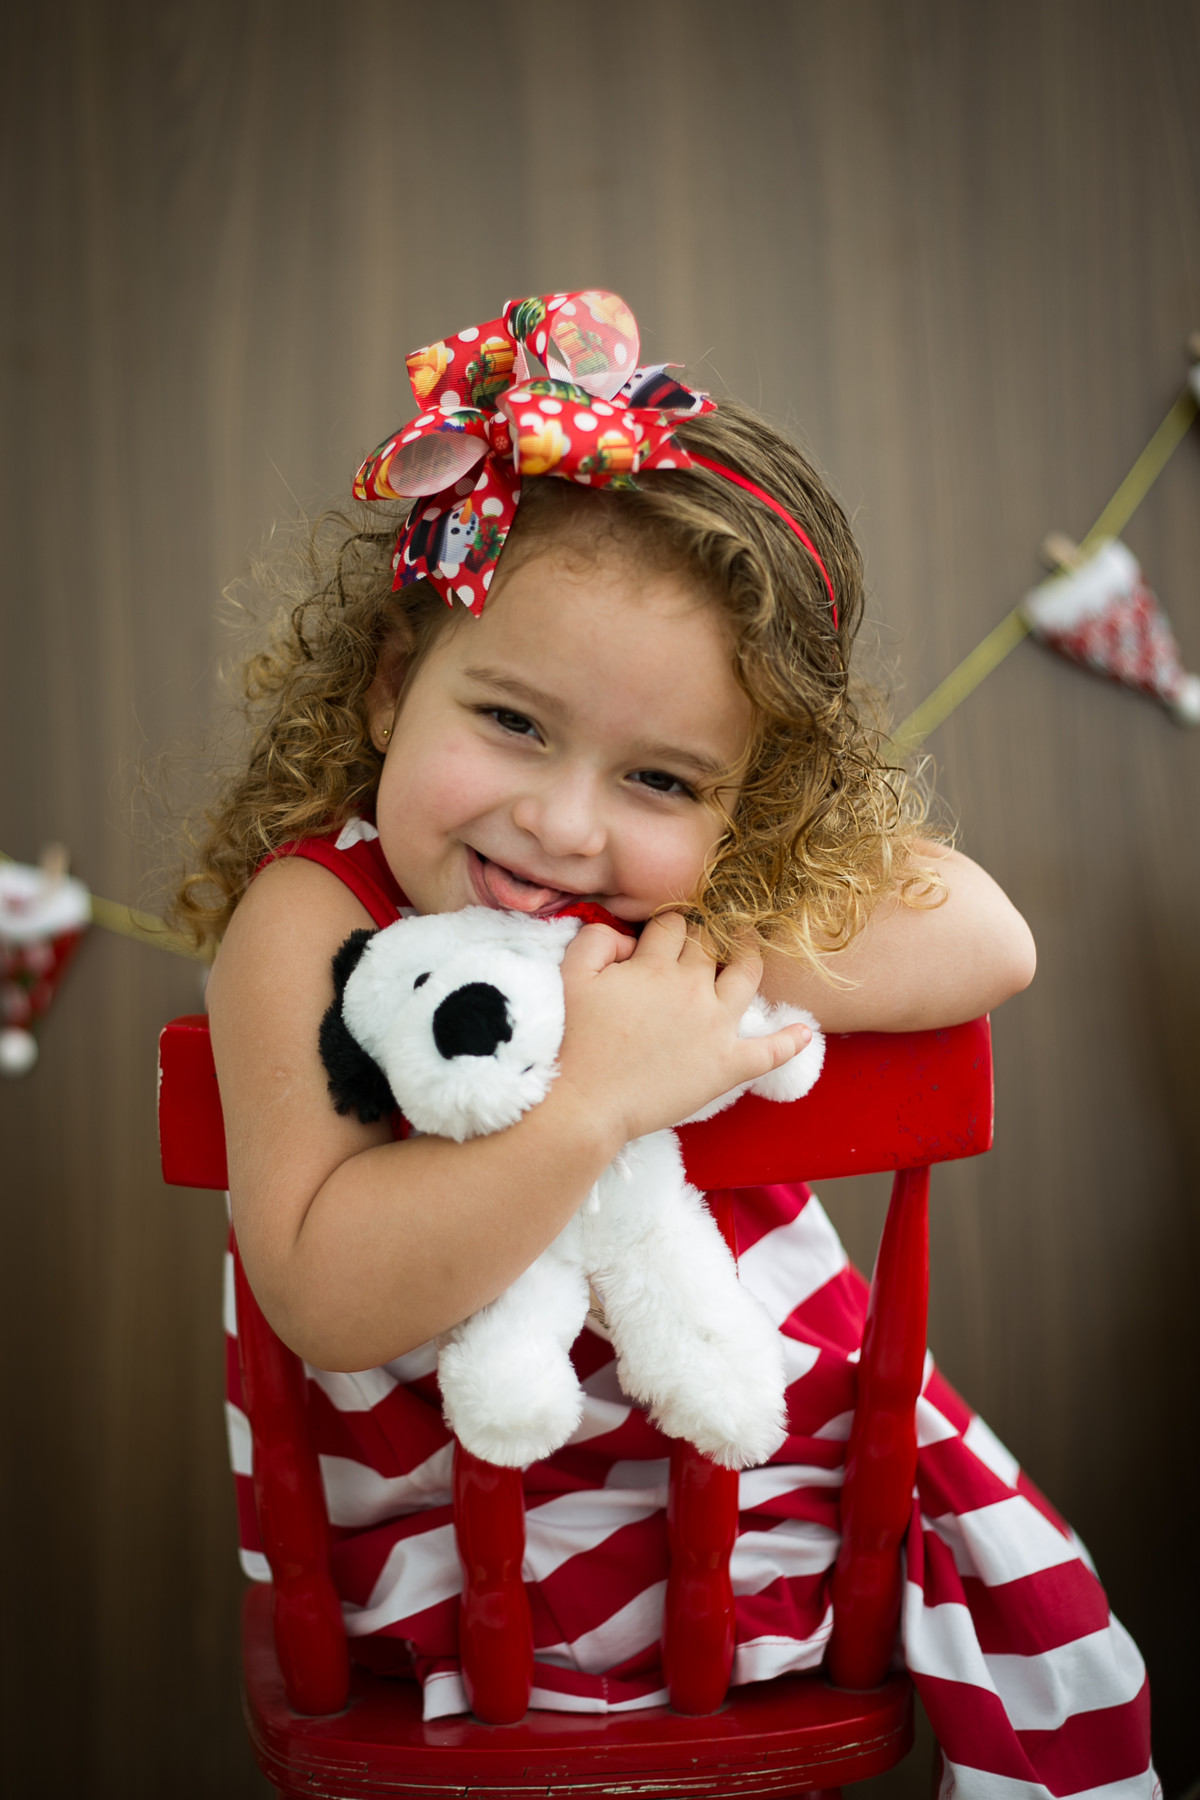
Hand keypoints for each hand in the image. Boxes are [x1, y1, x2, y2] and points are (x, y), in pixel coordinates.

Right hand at [556, 914, 810, 1144]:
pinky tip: (804, 1033)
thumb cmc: (573, 1041)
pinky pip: (770, 1051)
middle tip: (706, 937)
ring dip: (750, 958)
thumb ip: (597, 941)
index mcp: (655, 965)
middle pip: (711, 943)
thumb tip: (627, 938)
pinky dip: (790, 1041)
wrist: (586, 1104)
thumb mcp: (571, 976)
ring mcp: (716, 1026)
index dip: (668, 926)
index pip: (675, 925)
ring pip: (747, 975)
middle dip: (707, 935)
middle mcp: (692, 988)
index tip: (663, 936)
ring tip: (748, 950)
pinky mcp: (728, 1065)